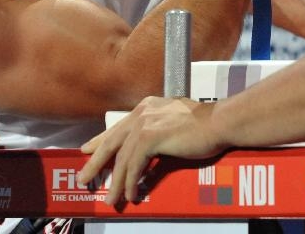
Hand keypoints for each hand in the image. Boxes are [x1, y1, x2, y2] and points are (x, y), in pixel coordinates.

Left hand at [78, 97, 224, 203]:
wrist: (220, 122)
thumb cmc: (204, 125)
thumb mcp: (173, 122)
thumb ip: (158, 130)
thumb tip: (148, 151)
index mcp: (147, 106)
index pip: (118, 127)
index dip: (100, 140)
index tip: (87, 150)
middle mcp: (142, 112)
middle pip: (112, 141)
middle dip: (95, 162)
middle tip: (84, 178)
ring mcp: (145, 123)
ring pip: (122, 158)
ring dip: (116, 182)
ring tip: (111, 198)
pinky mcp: (151, 137)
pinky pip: (134, 165)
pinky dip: (131, 182)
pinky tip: (131, 194)